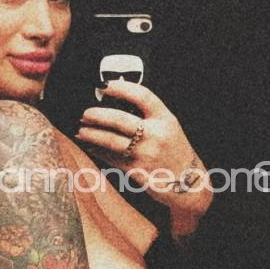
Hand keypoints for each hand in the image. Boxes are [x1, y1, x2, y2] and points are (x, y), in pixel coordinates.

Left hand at [75, 79, 211, 214]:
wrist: (188, 182)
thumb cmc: (174, 150)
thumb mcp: (169, 127)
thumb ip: (148, 115)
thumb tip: (115, 102)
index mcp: (165, 119)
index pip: (142, 96)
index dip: (122, 88)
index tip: (105, 86)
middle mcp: (156, 135)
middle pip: (120, 120)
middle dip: (97, 115)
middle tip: (85, 114)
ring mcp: (146, 154)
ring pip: (111, 141)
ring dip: (92, 134)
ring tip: (81, 131)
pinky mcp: (136, 171)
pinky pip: (111, 158)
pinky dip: (97, 151)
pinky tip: (90, 146)